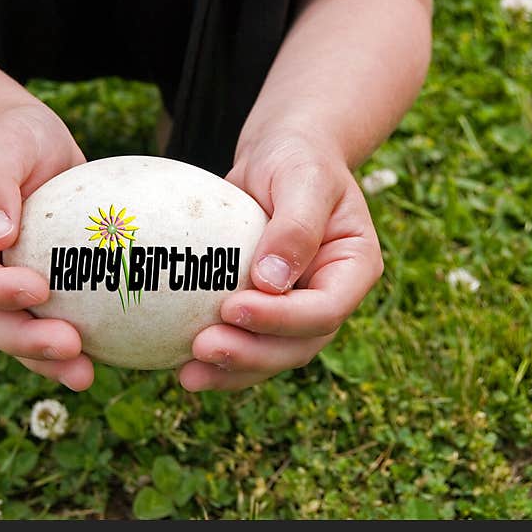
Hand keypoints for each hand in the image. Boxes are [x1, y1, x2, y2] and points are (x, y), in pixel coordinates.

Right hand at [0, 103, 94, 390]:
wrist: (30, 143)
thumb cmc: (14, 135)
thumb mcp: (5, 141)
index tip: (39, 289)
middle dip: (24, 341)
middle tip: (71, 347)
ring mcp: (6, 283)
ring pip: (17, 333)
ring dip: (48, 359)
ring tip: (87, 374)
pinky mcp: (43, 289)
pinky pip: (52, 322)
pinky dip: (75, 345)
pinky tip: (106, 358)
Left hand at [179, 132, 383, 390]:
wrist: (279, 158)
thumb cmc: (295, 159)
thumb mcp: (301, 177)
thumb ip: (294, 226)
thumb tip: (269, 282)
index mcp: (353, 269)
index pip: (325, 309)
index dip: (282, 319)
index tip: (232, 307)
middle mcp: (329, 297)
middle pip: (298, 345)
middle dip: (252, 355)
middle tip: (202, 348)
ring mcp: (297, 311)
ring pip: (270, 355)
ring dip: (231, 370)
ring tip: (187, 374)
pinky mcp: (265, 313)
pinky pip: (245, 343)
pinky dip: (217, 360)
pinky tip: (179, 365)